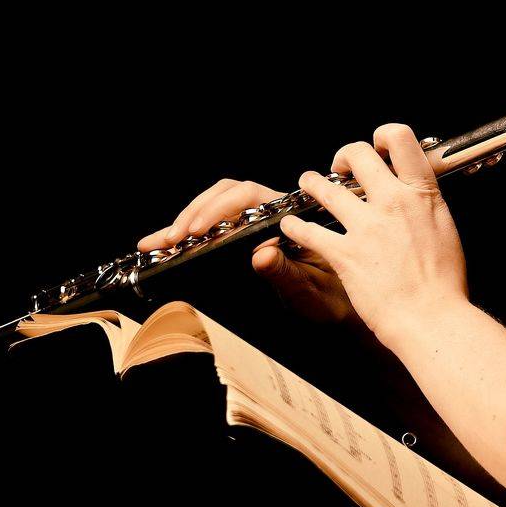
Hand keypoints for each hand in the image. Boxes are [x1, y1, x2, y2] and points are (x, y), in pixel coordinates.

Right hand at [137, 179, 362, 326]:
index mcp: (292, 218)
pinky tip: (167, 244)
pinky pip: (219, 228)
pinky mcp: (249, 241)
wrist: (346, 311)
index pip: (249, 196)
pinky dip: (191, 234)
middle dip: (195, 213)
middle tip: (172, 239)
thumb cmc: (334, 298)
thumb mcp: (311, 290)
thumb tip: (261, 254)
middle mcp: (275, 215)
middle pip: (226, 195)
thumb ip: (287, 273)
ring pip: (218, 208)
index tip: (199, 231)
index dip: (219, 208)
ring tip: (159, 241)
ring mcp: (261, 227)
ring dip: (187, 221)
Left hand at [280, 123, 468, 345]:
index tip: (377, 147)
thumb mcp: (446, 228)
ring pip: (325, 188)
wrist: (431, 316)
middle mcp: (393, 202)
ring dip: (311, 183)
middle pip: (358, 154)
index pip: (400, 139)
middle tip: (339, 167)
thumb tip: (417, 193)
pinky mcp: (345, 252)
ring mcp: (366, 226)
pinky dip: (295, 227)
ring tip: (308, 183)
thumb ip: (426, 204)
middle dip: (344, 156)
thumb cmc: (444, 282)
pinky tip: (291, 226)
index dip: (383, 136)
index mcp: (422, 193)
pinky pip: (307, 230)